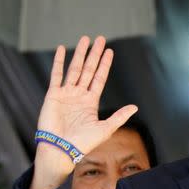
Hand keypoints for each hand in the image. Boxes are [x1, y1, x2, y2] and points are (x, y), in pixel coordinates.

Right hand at [31, 36, 137, 188]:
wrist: (61, 149)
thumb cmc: (84, 143)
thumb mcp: (106, 128)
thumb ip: (119, 116)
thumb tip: (135, 107)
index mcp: (91, 101)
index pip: (100, 78)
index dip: (104, 64)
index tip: (109, 51)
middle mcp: (79, 95)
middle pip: (88, 69)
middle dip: (94, 54)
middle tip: (99, 38)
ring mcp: (66, 94)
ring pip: (74, 69)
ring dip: (79, 54)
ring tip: (85, 39)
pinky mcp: (53, 95)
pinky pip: (56, 75)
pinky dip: (58, 62)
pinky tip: (61, 49)